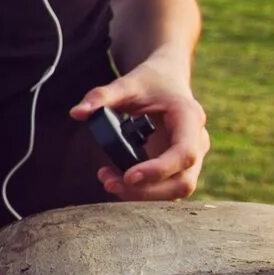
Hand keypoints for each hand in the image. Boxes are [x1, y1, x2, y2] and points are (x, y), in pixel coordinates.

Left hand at [70, 57, 209, 200]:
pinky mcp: (179, 167)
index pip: (184, 153)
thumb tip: (76, 112)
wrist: (166, 80)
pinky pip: (166, 188)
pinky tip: (117, 179)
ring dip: (142, 193)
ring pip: (176, 190)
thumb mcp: (127, 83)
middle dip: (146, 190)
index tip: (129, 176)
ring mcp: (191, 157)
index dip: (158, 170)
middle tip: (109, 183)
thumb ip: (102, 96)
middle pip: (182, 181)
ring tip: (108, 180)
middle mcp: (197, 141)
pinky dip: (143, 190)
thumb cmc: (150, 82)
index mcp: (190, 118)